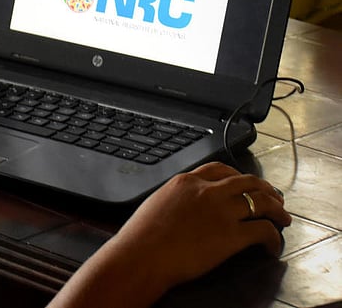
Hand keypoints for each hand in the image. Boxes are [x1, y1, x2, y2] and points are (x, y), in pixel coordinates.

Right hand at [117, 161, 290, 287]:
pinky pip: (264, 231)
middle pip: (247, 181)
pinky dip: (274, 237)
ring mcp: (221, 212)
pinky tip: (272, 245)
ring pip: (262, 201)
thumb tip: (183, 206)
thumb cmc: (141, 236)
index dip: (238, 175)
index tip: (244, 182)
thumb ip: (175, 198)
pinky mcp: (232, 235)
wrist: (142, 255)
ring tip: (283, 218)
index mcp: (186, 182)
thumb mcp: (156, 203)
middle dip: (265, 189)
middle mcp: (207, 191)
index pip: (220, 169)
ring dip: (277, 210)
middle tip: (274, 197)